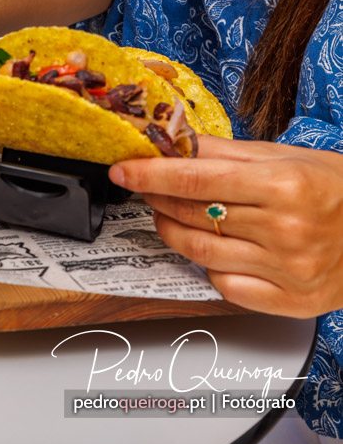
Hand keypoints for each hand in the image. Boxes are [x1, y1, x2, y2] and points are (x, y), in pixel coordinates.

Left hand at [110, 136, 342, 317]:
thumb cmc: (338, 189)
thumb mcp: (287, 158)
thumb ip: (225, 153)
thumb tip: (172, 141)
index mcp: (285, 186)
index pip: (195, 180)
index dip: (150, 174)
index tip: (121, 169)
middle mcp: (286, 230)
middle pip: (192, 214)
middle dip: (156, 197)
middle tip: (143, 185)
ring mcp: (288, 270)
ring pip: (199, 251)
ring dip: (171, 229)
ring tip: (168, 213)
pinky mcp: (290, 302)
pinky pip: (224, 284)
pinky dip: (208, 266)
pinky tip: (211, 247)